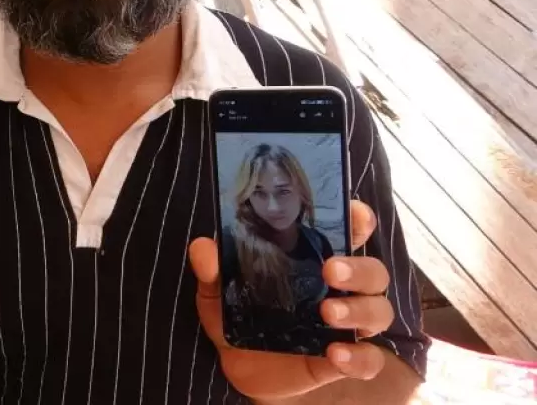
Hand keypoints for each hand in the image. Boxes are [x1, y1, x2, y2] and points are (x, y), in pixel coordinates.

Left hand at [189, 200, 394, 400]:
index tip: (356, 213)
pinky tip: (337, 354)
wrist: (241, 368)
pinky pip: (370, 359)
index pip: (349, 232)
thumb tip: (203, 247)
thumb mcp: (218, 292)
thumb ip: (212, 271)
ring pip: (378, 311)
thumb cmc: (238, 317)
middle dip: (358, 268)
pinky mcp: (345, 360)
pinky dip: (360, 357)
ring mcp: (346, 325)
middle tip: (330, 271)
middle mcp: (340, 289)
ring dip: (358, 310)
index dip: (358, 220)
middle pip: (373, 271)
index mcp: (313, 260)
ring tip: (327, 313)